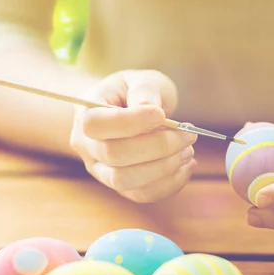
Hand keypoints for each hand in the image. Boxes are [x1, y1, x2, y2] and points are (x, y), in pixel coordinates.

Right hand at [70, 70, 196, 202]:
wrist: (132, 110)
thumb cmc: (135, 92)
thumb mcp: (141, 80)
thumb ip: (144, 90)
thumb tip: (149, 108)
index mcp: (85, 113)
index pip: (96, 124)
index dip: (130, 122)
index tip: (162, 114)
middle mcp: (87, 146)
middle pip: (114, 155)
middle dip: (158, 146)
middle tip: (187, 134)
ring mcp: (102, 170)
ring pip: (125, 181)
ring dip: (164, 168)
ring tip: (188, 149)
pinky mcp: (122, 187)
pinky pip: (142, 194)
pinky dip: (170, 184)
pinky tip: (187, 165)